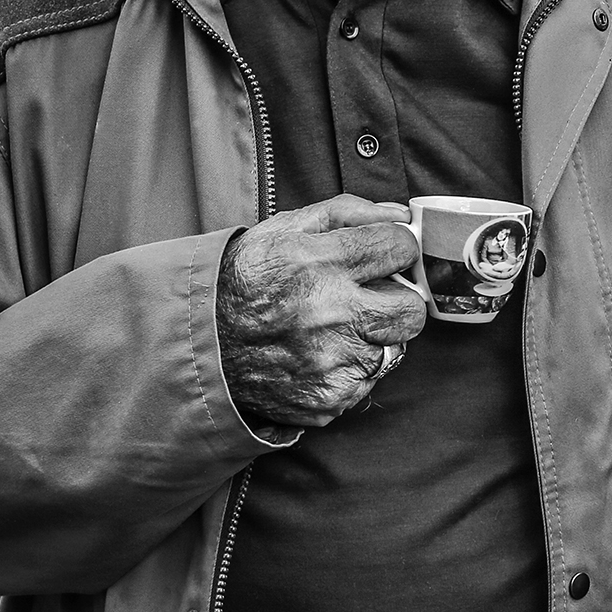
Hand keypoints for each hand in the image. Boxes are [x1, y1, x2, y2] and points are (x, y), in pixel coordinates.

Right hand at [216, 196, 424, 429]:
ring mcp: (330, 362)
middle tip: (373, 297)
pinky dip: (350, 369)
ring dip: (372, 337)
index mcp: (317, 263)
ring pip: (393, 348)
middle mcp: (328, 314)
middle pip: (411, 310)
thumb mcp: (282, 229)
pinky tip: (319, 356)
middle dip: (398, 300)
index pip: (399, 247)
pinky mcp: (328, 398)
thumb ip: (346, 212)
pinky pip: (367, 381)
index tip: (385, 254)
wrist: (199, 346)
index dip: (396, 248)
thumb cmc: (245, 280)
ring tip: (334, 328)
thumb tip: (401, 216)